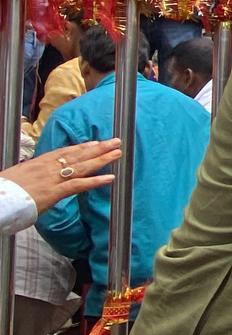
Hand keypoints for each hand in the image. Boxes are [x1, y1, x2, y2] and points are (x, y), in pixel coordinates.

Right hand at [7, 140, 121, 212]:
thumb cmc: (4, 191)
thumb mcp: (18, 178)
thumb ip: (32, 176)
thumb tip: (37, 179)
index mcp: (38, 163)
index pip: (64, 152)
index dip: (81, 147)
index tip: (95, 142)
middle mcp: (47, 167)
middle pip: (77, 155)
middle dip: (98, 148)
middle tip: (115, 142)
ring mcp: (52, 179)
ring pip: (81, 167)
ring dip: (101, 160)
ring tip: (117, 153)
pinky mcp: (54, 192)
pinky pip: (78, 185)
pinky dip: (95, 181)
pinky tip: (110, 178)